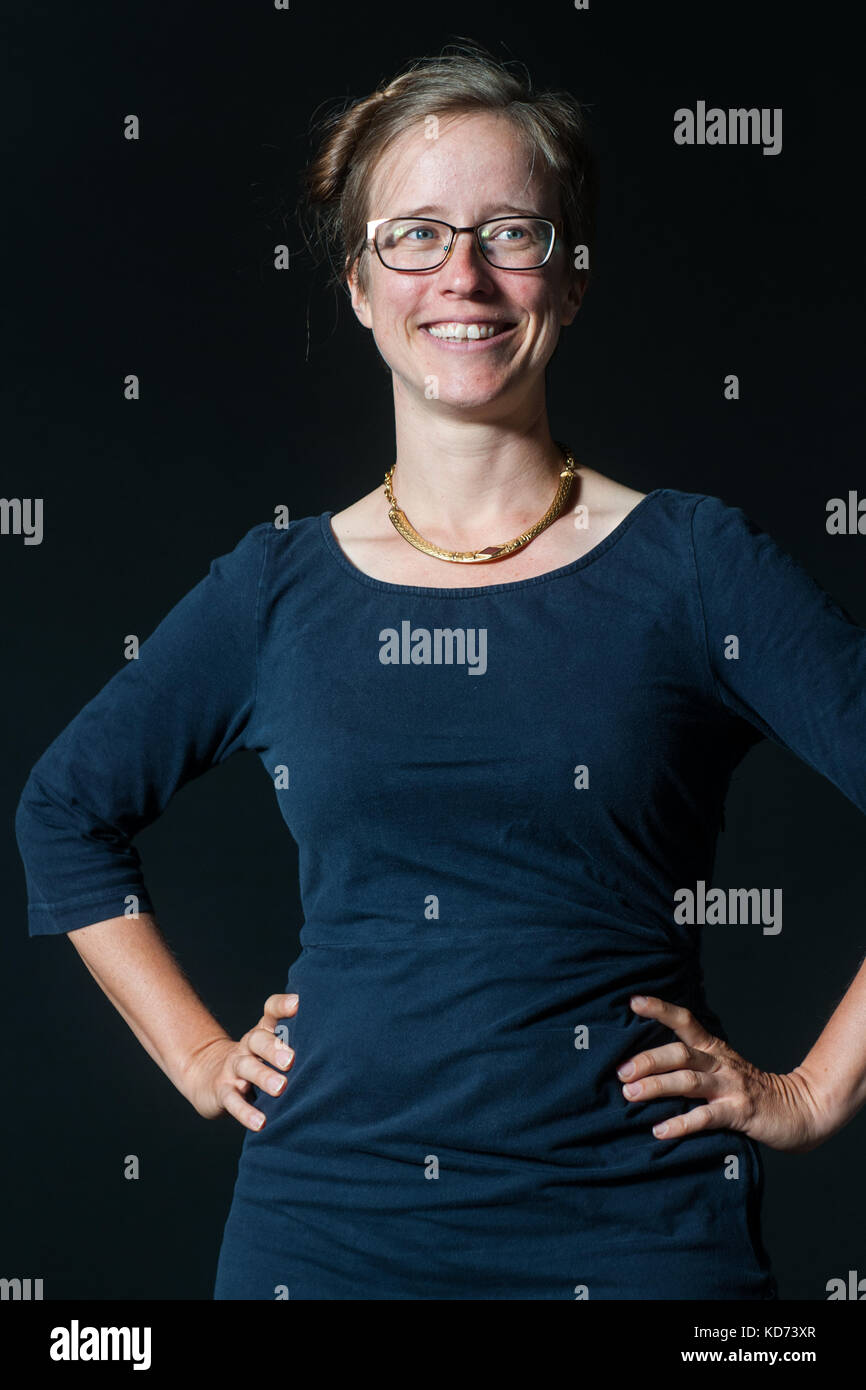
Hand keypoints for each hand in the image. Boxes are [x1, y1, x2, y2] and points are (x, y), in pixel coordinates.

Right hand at [183, 992, 297, 1130]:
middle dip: (274, 1048)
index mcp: (263, 1032)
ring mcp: (233, 1068)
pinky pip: (234, 1102)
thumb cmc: (255, 1060)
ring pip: (246, 1068)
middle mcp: (247, 1046)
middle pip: (258, 1040)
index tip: (299, 1003)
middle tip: (291, 1059)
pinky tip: (261, 1123)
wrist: (208, 1076)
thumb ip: (296, 1040)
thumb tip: (337, 1040)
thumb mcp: (270, 1046)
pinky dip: (246, 1113)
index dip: (282, 1005)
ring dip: (263, 1077)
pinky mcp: (223, 1092)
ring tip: (280, 1088)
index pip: (271, 1011)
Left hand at [617, 994, 825, 1152]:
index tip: (633, 1002)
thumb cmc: (750, 1091)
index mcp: (714, 1049)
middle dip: (647, 1060)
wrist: (799, 1110)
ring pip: (688, 1081)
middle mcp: (720, 1063)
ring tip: (630, 1095)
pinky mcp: (740, 1112)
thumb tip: (644, 1068)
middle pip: (679, 1053)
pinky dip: (681, 1123)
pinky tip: (660, 1130)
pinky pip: (706, 1116)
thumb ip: (691, 1065)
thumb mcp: (721, 1069)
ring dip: (656, 1087)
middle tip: (621, 1072)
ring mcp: (731, 1086)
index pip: (684, 1021)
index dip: (659, 1009)